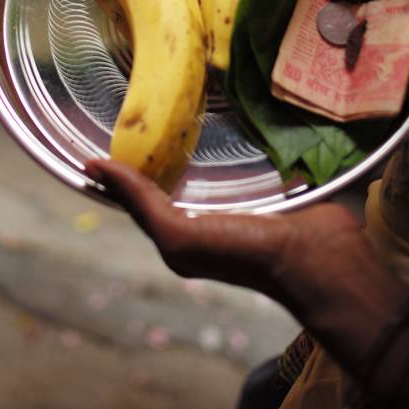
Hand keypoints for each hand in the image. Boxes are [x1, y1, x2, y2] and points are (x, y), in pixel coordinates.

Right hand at [87, 158, 408, 408]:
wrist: (315, 257)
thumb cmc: (314, 226)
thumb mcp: (290, 188)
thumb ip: (282, 172)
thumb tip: (294, 151)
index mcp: (218, 230)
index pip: (174, 204)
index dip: (149, 181)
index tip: (129, 156)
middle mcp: (193, 243)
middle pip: (148, 206)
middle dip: (124, 182)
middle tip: (101, 156)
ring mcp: (180, 244)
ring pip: (137, 205)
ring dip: (115, 181)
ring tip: (93, 159)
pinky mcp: (175, 238)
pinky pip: (138, 202)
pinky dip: (118, 182)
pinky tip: (98, 163)